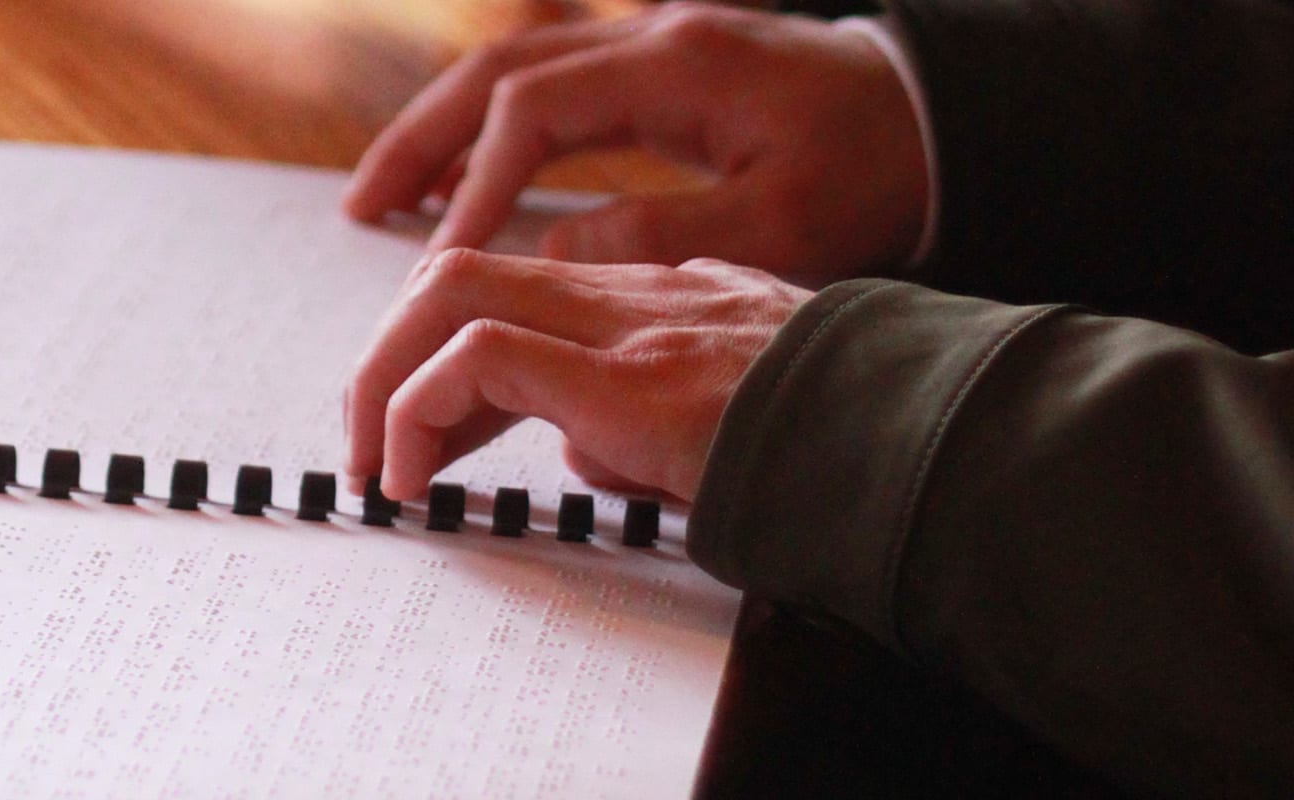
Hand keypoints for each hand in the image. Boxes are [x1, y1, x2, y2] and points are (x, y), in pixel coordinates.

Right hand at [342, 2, 926, 282]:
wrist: (944, 120)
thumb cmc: (878, 172)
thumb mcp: (783, 224)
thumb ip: (665, 238)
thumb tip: (552, 252)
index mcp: (681, 66)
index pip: (537, 109)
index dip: (479, 181)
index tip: (442, 255)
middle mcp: (654, 39)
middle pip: (500, 70)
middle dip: (423, 139)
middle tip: (362, 210)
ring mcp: (654, 47)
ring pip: (516, 70)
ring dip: (444, 130)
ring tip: (384, 198)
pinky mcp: (662, 72)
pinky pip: (551, 88)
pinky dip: (493, 131)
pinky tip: (467, 182)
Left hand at [344, 250, 811, 503]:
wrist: (932, 456)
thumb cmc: (850, 458)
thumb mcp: (727, 438)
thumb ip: (644, 429)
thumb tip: (570, 451)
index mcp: (666, 307)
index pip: (520, 301)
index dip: (444, 366)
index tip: (421, 445)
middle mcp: (639, 298)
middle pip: (465, 277)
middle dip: (389, 359)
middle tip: (366, 449)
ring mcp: (632, 326)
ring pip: (453, 294)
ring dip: (385, 379)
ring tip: (373, 465)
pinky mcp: (628, 376)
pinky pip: (478, 358)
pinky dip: (417, 411)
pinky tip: (410, 478)